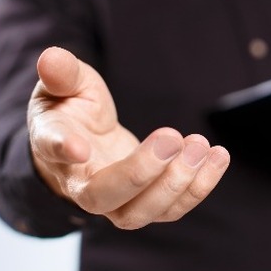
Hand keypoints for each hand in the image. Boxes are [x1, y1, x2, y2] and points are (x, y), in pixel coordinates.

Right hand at [28, 46, 229, 229]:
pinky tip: (218, 157)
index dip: (65, 149)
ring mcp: (115, 200)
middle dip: (142, 172)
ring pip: (141, 213)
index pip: (54, 151)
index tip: (80, 146)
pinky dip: (199, 187)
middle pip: (104, 198)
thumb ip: (61, 74)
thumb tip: (51, 57)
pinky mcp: (144, 202)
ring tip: (202, 145)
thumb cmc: (69, 111)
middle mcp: (80, 184)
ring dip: (177, 183)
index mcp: (55, 147)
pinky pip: (171, 209)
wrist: (80, 142)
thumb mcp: (63, 85)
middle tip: (173, 137)